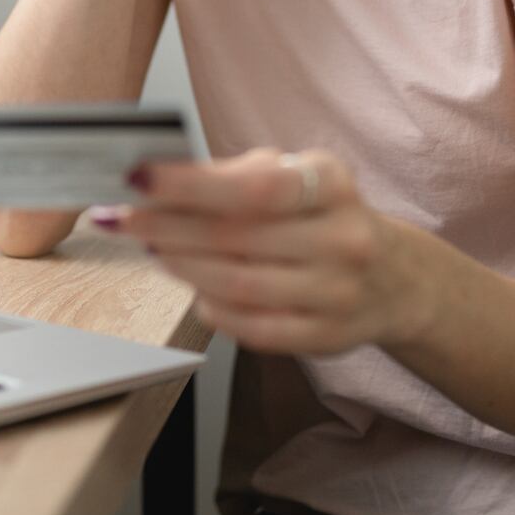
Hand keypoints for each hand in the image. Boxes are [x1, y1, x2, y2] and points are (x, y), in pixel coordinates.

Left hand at [90, 146, 422, 355]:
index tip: (138, 178)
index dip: (190, 185)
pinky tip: (193, 289)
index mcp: (331, 184)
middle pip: (236, 238)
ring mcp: (337, 294)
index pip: (255, 187)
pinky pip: (252, 327)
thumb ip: (234, 176)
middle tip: (121, 217)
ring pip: (237, 285)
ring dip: (180, 266)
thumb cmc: (322, 216)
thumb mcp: (295, 176)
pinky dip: (212, 308)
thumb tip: (159, 179)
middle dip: (166, 227)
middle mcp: (342, 239)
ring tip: (151, 248)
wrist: (393, 278)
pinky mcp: (325, 338)